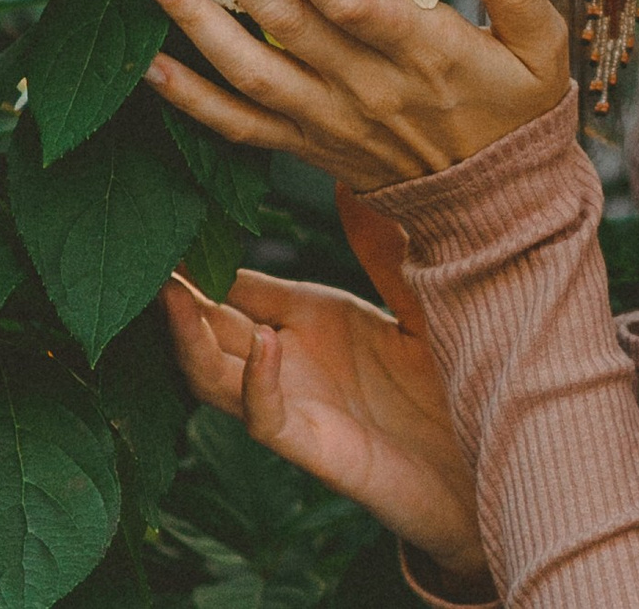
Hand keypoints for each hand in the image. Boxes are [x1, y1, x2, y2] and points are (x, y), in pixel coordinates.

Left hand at [140, 0, 570, 191]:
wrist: (495, 209)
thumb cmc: (517, 112)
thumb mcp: (542, 49)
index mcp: (425, 53)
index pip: (352, 1)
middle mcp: (367, 88)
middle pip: (285, 22)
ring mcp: (329, 122)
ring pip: (250, 71)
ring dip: (193, 21)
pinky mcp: (306, 147)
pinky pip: (239, 127)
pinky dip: (191, 100)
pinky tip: (149, 63)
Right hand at [160, 188, 487, 582]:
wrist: (498, 458)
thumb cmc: (463, 378)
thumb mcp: (423, 296)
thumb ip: (382, 247)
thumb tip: (350, 180)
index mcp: (316, 318)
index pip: (239, 283)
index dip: (202, 258)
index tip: (165, 216)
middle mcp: (295, 359)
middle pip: (212, 325)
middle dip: (175, 292)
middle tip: (140, 251)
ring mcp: (300, 403)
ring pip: (214, 374)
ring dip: (189, 336)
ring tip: (171, 291)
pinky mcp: (317, 447)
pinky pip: (265, 419)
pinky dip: (256, 385)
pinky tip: (263, 345)